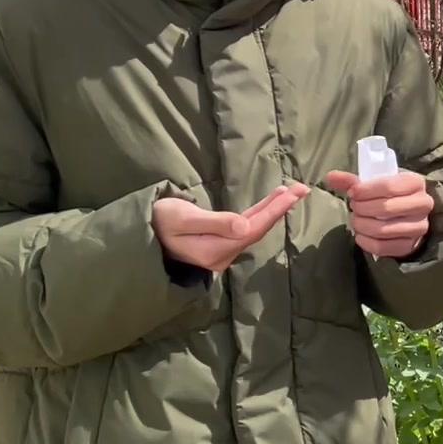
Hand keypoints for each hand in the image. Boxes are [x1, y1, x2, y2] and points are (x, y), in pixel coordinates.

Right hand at [154, 185, 309, 272]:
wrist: (140, 240)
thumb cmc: (158, 224)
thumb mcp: (183, 219)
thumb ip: (215, 223)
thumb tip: (246, 226)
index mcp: (217, 248)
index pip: (254, 227)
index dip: (275, 210)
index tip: (294, 192)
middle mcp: (223, 254)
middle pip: (258, 229)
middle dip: (280, 208)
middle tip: (302, 189)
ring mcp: (221, 252)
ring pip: (252, 229)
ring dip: (271, 211)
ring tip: (289, 194)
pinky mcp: (217, 246)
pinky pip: (244, 231)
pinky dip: (258, 216)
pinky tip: (266, 208)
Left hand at [324, 169, 433, 258]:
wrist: (409, 216)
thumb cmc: (390, 195)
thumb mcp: (375, 184)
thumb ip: (353, 181)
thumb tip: (331, 177)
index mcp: (415, 183)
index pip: (389, 186)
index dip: (365, 191)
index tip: (352, 193)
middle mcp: (423, 204)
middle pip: (386, 208)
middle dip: (362, 208)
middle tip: (354, 207)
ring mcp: (419, 227)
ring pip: (383, 229)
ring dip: (362, 225)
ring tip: (356, 220)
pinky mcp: (411, 246)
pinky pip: (383, 247)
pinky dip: (366, 242)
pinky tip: (360, 235)